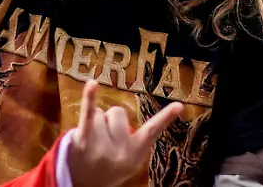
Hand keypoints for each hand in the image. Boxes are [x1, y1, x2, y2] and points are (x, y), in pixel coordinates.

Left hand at [68, 80, 183, 186]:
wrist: (83, 185)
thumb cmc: (108, 167)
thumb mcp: (131, 160)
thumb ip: (139, 139)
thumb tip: (160, 116)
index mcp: (136, 154)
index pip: (153, 131)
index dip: (166, 117)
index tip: (179, 106)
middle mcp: (121, 152)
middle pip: (118, 113)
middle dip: (110, 121)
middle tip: (103, 139)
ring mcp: (101, 147)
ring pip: (101, 113)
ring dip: (95, 122)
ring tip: (91, 141)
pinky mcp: (83, 141)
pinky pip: (88, 115)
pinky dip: (89, 98)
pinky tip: (92, 85)